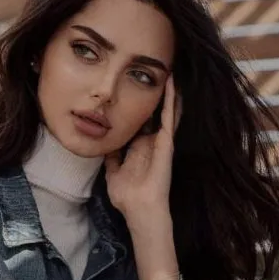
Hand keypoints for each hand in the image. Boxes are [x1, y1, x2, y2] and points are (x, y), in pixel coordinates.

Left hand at [104, 74, 181, 223]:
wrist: (138, 208)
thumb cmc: (127, 196)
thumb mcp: (113, 174)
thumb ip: (111, 159)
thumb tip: (105, 146)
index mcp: (138, 150)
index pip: (138, 126)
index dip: (136, 111)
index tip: (132, 93)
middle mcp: (150, 144)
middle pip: (152, 116)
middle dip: (153, 98)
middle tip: (152, 75)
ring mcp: (160, 142)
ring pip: (165, 113)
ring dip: (167, 94)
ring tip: (168, 71)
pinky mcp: (166, 142)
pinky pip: (170, 118)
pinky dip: (172, 100)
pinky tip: (173, 83)